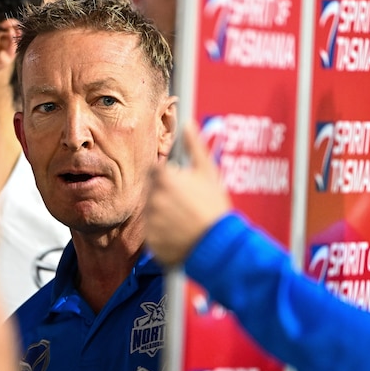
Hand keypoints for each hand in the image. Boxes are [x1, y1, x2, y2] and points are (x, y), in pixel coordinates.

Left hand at [146, 120, 231, 265]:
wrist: (219, 246)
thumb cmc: (215, 208)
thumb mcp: (208, 173)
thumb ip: (194, 147)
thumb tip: (187, 124)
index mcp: (164, 179)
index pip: (154, 171)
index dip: (166, 176)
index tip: (178, 184)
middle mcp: (153, 199)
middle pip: (151, 191)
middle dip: (164, 195)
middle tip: (185, 204)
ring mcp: (151, 221)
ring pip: (151, 213)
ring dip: (163, 214)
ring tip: (185, 220)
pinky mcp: (151, 241)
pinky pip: (152, 233)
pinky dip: (162, 234)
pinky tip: (180, 233)